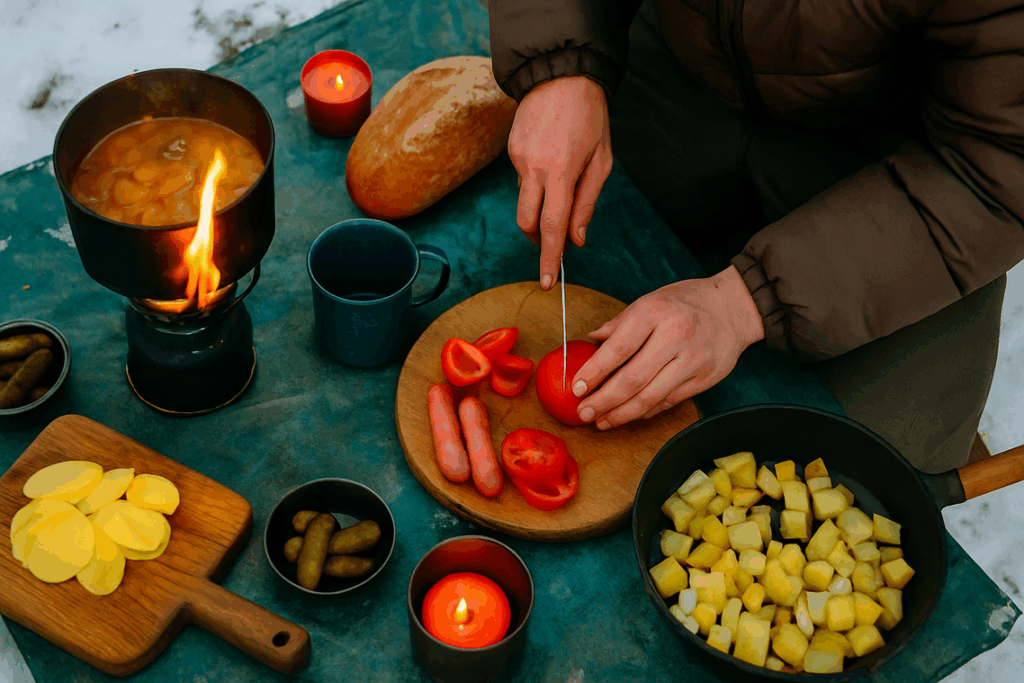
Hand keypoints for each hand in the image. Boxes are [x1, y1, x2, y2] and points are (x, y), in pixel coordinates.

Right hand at [508, 76, 612, 289]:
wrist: (562, 74)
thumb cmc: (590, 117)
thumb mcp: (601, 161)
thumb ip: (587, 203)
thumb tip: (576, 240)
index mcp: (560, 172)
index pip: (551, 227)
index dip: (548, 258)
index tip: (546, 282)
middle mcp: (533, 168)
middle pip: (527, 223)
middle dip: (539, 241)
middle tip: (555, 244)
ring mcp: (518, 159)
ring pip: (525, 201)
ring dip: (542, 207)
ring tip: (563, 183)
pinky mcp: (511, 151)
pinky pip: (523, 180)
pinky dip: (538, 183)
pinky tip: (552, 161)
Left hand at [570, 265, 765, 427]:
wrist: (734, 307)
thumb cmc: (684, 301)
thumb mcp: (649, 300)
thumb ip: (619, 324)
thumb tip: (590, 341)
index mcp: (655, 312)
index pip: (619, 348)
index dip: (594, 372)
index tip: (576, 388)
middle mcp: (676, 336)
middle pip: (633, 379)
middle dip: (604, 401)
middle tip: (583, 413)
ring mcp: (693, 360)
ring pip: (651, 397)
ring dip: (622, 414)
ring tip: (601, 421)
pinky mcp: (705, 379)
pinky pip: (669, 401)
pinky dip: (645, 412)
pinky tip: (627, 415)